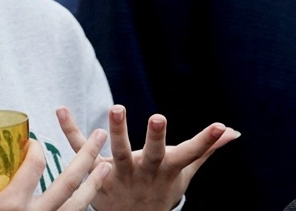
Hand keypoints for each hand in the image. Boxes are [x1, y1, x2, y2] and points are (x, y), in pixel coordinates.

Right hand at [0, 130, 112, 209]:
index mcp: (11, 205)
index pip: (34, 165)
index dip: (36, 148)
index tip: (34, 143)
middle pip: (68, 183)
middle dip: (86, 157)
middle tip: (98, 136)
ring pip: (78, 206)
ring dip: (94, 184)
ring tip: (106, 165)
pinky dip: (83, 210)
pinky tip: (90, 200)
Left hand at [57, 105, 239, 210]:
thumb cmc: (160, 189)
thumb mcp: (184, 173)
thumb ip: (205, 149)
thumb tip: (234, 131)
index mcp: (166, 169)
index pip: (190, 153)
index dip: (206, 140)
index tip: (220, 126)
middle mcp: (143, 172)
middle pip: (149, 154)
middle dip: (155, 138)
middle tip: (159, 117)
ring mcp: (118, 174)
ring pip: (116, 153)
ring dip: (115, 132)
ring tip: (116, 107)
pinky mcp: (94, 173)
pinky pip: (79, 150)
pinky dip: (70, 130)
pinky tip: (61, 109)